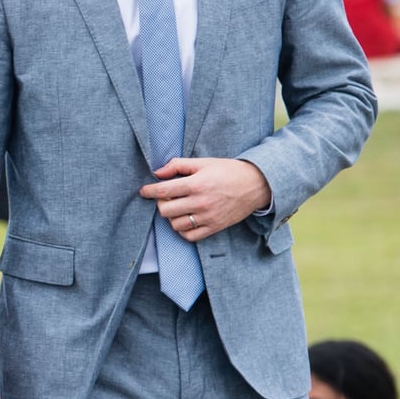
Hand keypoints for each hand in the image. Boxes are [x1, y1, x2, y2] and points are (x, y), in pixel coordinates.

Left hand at [139, 157, 270, 240]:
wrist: (255, 185)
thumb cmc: (227, 171)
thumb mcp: (202, 162)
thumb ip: (177, 165)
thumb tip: (157, 172)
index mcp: (196, 184)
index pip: (163, 191)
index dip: (149, 191)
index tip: (144, 191)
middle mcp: (200, 203)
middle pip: (165, 210)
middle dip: (161, 203)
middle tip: (166, 197)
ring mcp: (207, 217)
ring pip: (175, 224)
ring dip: (171, 216)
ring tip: (177, 207)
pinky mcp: (214, 227)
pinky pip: (189, 236)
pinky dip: (182, 230)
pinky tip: (185, 219)